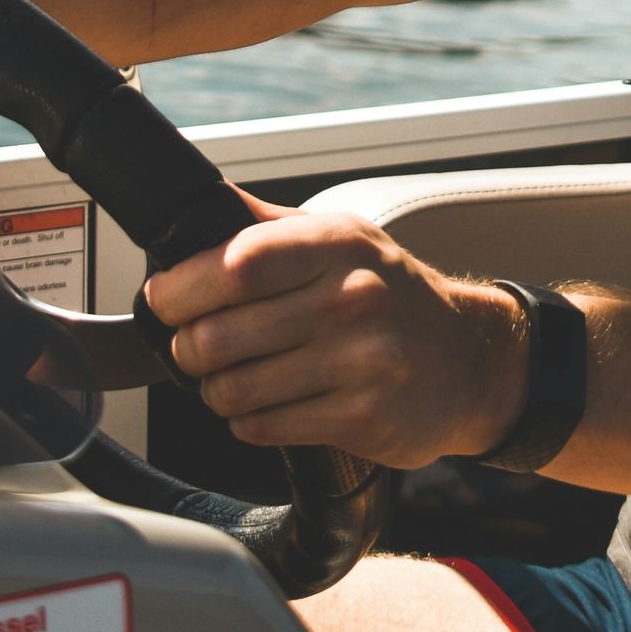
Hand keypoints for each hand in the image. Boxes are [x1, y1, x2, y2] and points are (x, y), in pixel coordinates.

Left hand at [141, 198, 526, 468]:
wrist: (465, 358)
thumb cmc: (391, 295)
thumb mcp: (343, 239)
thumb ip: (267, 225)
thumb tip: (196, 205)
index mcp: (338, 244)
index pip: (236, 263)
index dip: (183, 286)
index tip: (165, 298)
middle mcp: (352, 297)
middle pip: (220, 335)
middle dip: (190, 348)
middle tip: (197, 347)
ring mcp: (361, 361)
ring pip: (234, 390)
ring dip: (216, 390)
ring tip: (233, 378)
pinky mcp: (363, 417)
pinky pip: (265, 427)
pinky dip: (249, 421)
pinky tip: (268, 403)